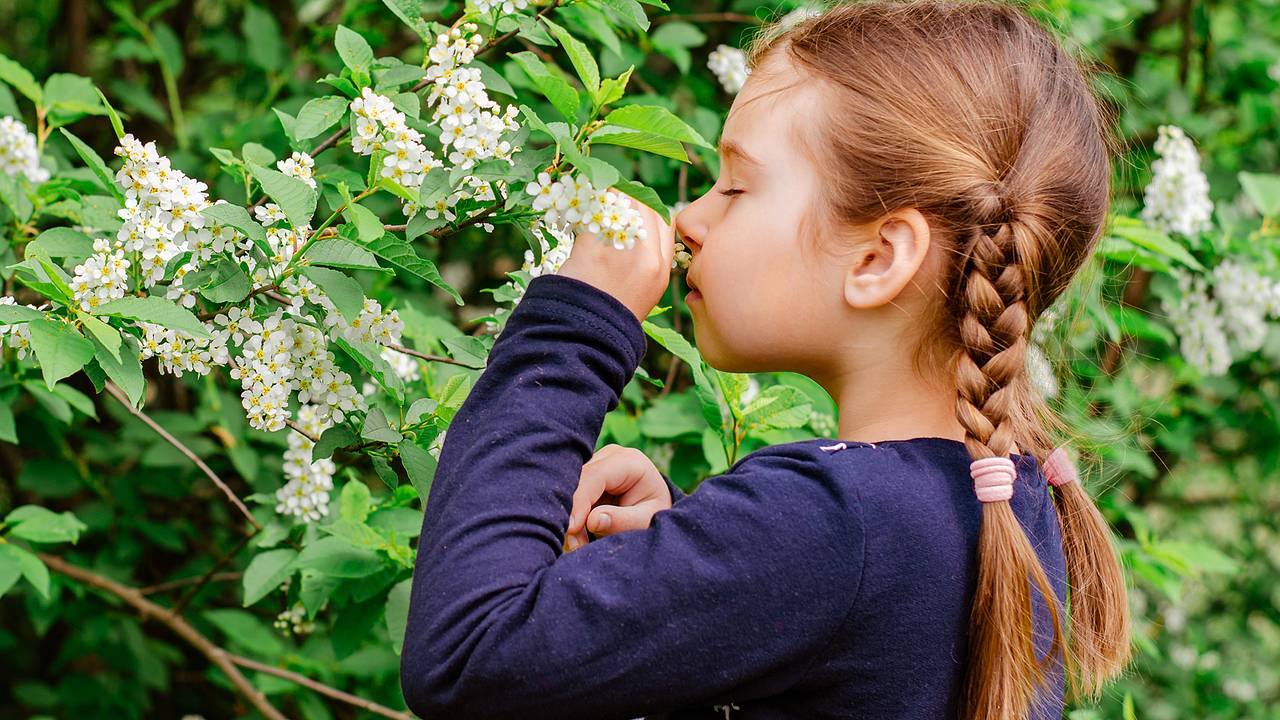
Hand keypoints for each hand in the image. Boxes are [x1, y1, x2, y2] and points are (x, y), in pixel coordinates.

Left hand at [556, 192, 676, 323]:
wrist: (584, 336)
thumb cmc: (608, 317)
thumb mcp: (641, 295)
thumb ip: (644, 264)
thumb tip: (636, 232)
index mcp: (661, 270)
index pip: (666, 223)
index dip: (650, 211)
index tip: (634, 209)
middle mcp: (647, 257)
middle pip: (645, 207)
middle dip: (628, 198)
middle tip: (610, 198)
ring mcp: (620, 250)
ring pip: (620, 202)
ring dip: (607, 198)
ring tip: (593, 203)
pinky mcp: (593, 246)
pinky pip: (592, 214)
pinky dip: (585, 209)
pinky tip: (577, 214)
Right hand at [563, 444, 673, 552]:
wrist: (655, 508)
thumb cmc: (653, 513)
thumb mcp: (646, 520)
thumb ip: (622, 520)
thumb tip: (592, 521)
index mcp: (628, 461)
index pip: (596, 475)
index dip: (580, 501)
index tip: (572, 528)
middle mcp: (608, 457)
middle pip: (578, 480)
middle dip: (572, 513)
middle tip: (574, 544)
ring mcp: (595, 464)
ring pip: (570, 489)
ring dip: (570, 518)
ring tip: (578, 544)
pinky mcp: (586, 476)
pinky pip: (570, 495)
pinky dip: (571, 517)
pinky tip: (577, 536)